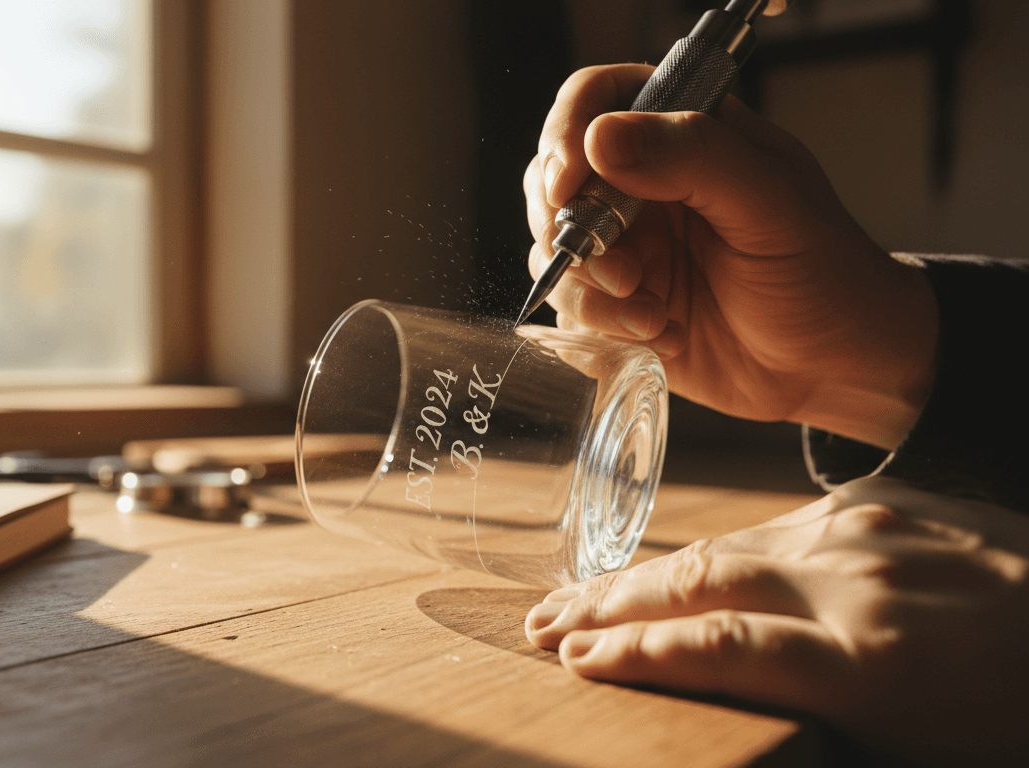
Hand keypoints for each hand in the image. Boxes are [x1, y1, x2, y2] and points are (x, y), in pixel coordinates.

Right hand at [523, 65, 937, 449]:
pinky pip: (572, 307)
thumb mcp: (772, 204)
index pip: (598, 99)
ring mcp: (628, 248)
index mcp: (684, 137)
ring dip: (591, 288)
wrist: (838, 368)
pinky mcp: (618, 306)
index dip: (568, 132)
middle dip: (572, 228)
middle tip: (624, 269)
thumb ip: (693, 157)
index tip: (569, 182)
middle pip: (554, 178)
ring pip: (555, 248)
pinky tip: (663, 335)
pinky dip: (605, 327)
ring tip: (651, 314)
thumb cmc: (825, 274)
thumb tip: (601, 138)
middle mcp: (644, 187)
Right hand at [525, 477, 1028, 765]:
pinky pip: (775, 527)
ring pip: (724, 546)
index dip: (631, 653)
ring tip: (583, 594)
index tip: (571, 661)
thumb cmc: (1015, 713)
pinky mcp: (879, 503)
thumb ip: (813, 715)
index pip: (714, 648)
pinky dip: (713, 553)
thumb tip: (720, 698)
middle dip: (608, 603)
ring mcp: (865, 530)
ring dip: (644, 572)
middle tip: (539, 623)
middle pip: (699, 582)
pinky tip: (677, 570)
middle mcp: (852, 582)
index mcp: (867, 662)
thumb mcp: (918, 748)